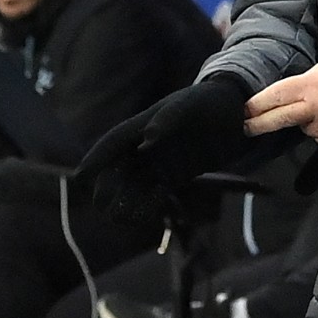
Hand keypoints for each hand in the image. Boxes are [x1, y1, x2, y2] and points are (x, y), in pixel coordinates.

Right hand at [73, 75, 250, 218]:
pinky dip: (147, 205)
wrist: (237, 114)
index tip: (79, 177)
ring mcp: (159, 162)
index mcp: (143, 124)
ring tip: (128, 216)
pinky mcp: (174, 175)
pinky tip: (150, 210)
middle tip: (108, 208)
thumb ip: (167, 120)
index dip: (96, 158)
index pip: (113, 142)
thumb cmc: (209, 102)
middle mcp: (145, 146)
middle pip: (116, 170)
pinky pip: (152, 195)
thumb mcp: (189, 106)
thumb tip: (146, 140)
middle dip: (107, 189)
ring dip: (125, 202)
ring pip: (131, 187)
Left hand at [245, 59, 317, 146]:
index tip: (242, 109)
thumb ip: (304, 84)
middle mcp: (313, 109)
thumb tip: (287, 95)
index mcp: (309, 85)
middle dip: (258, 124)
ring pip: (304, 128)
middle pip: (278, 119)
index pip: (275, 95)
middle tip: (244, 127)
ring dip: (306, 122)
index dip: (256, 104)